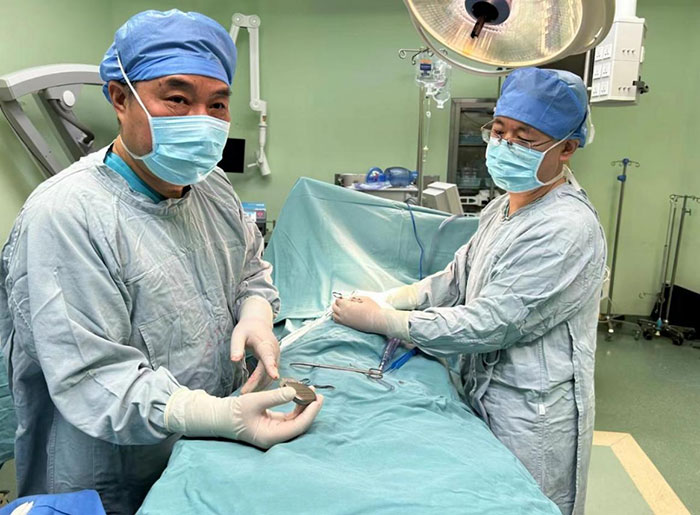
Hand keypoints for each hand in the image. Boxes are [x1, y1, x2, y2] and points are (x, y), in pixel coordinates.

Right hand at [165, 387, 323, 449]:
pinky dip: (296, 406)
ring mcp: (273, 432)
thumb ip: (275, 397)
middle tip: (318, 393)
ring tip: (310, 391)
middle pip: (299, 424)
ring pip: (295, 420)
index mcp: (270, 436)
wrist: (219, 417)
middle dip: (310, 409)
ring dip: (303, 406)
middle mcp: (274, 437)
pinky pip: (289, 417)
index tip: (318, 398)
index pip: (298, 426)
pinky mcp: (272, 425)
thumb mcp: (255, 400)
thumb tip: (294, 391)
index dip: (310, 412)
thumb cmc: (234, 411)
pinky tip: (299, 395)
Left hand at [231, 317, 278, 393]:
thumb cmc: (247, 328)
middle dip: (256, 383)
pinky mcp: (274, 362)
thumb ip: (236, 347)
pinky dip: (262, 382)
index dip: (271, 367)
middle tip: (243, 393)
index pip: (269, 357)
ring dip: (259, 385)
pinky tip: (252, 388)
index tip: (275, 376)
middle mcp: (274, 352)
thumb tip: (234, 360)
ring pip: (269, 375)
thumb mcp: (238, 334)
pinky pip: (269, 375)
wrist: (258, 323)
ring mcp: (276, 358)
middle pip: (267, 371)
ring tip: (245, 392)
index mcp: (266, 344)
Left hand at [332, 296, 411, 339]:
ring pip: (334, 316)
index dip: (340, 298)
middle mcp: (344, 314)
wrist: (378, 321)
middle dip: (337, 304)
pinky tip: (343, 316)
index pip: (337, 301)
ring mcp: (345, 321)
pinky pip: (338, 322)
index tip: (344, 298)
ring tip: (342, 310)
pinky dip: (338, 318)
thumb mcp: (364, 298)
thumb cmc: (373, 309)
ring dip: (336, 311)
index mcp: (347, 306)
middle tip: (343, 303)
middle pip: (334, 308)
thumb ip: (355, 298)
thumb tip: (349, 299)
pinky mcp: (348, 327)